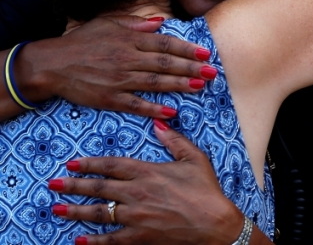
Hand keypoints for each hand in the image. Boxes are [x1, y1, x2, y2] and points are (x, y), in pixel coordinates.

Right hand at [17, 16, 213, 118]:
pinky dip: (154, 108)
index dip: (187, 48)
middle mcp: (127, 59)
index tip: (205, 52)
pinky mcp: (109, 98)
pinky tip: (171, 111)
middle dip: (191, 68)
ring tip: (200, 86)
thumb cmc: (81, 42)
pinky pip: (135, 104)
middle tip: (212, 72)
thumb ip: (136, 24)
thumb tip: (161, 22)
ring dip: (179, 85)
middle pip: (165, 63)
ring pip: (155, 82)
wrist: (51, 64)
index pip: (164, 44)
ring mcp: (119, 79)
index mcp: (129, 40)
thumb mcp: (108, 24)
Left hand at [50, 122, 258, 244]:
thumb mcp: (195, 159)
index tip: (73, 162)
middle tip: (53, 184)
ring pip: (98, 213)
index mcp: (148, 173)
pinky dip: (92, 242)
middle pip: (98, 188)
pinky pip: (109, 240)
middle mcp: (137, 194)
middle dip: (73, 186)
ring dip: (75, 211)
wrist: (214, 223)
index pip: (111, 165)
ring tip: (57, 209)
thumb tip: (159, 124)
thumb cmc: (206, 190)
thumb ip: (175, 141)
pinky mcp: (138, 238)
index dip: (90, 163)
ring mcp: (135, 218)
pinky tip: (78, 241)